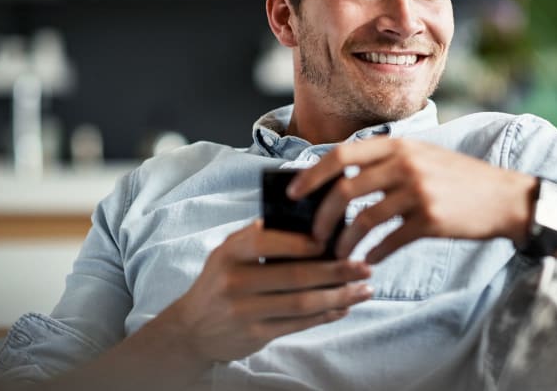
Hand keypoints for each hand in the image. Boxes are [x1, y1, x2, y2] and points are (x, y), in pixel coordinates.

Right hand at [161, 220, 372, 362]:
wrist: (192, 328)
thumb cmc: (221, 281)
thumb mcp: (229, 252)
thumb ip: (260, 236)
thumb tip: (309, 221)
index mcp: (230, 252)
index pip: (267, 241)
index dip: (302, 242)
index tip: (332, 239)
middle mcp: (234, 281)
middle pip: (295, 275)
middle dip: (336, 271)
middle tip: (364, 267)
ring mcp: (244, 311)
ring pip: (302, 303)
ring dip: (339, 296)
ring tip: (364, 290)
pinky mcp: (255, 334)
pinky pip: (299, 324)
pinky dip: (326, 315)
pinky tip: (344, 307)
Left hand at [290, 138, 536, 262]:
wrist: (506, 198)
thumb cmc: (461, 179)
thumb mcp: (425, 156)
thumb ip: (389, 161)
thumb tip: (342, 178)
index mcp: (399, 146)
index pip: (342, 155)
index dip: (312, 175)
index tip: (294, 194)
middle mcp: (405, 165)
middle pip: (345, 189)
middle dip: (321, 216)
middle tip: (313, 236)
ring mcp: (418, 192)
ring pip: (363, 219)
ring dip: (345, 241)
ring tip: (338, 255)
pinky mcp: (430, 220)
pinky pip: (389, 241)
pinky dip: (373, 253)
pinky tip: (368, 261)